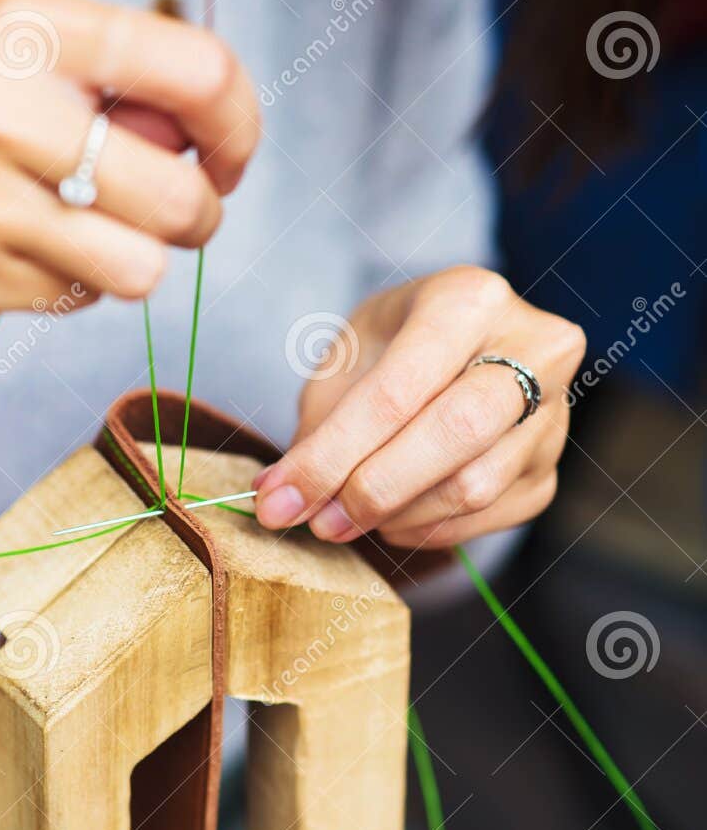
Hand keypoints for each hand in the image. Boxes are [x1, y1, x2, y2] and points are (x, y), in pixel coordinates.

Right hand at [0, 0, 258, 314]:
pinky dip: (71, 286)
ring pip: (140, 266)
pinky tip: (23, 252)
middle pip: (183, 191)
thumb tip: (196, 142)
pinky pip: (74, 300)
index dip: (238, 125)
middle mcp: (2, 105)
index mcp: (19, 22)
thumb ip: (89, 74)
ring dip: (137, 261)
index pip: (197, 71)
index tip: (227, 154)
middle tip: (169, 210)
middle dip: (198, 214)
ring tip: (92, 234)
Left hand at [255, 267, 584, 550]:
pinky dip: (426, 529)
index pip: (397, 391)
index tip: (277, 499)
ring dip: (396, 516)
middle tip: (318, 520)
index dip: (331, 455)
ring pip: (474, 486)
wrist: (461, 348)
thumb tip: (281, 498)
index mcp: (470, 300)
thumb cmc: (396, 345)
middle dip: (373, 489)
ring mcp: (554, 414)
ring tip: (347, 514)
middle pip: (455, 435)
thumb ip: (319, 425)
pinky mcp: (549, 470)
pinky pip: (488, 518)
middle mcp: (534, 348)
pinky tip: (392, 516)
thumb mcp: (350, 357)